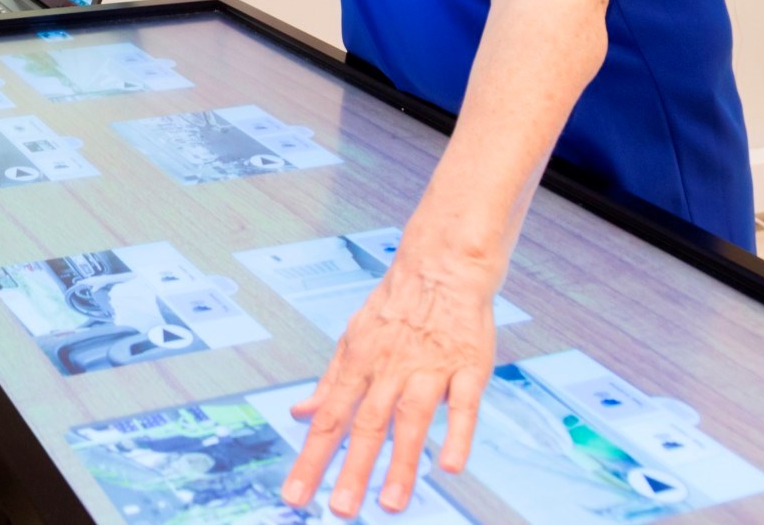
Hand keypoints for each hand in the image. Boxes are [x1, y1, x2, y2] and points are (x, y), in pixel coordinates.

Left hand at [280, 243, 502, 517]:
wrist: (442, 264)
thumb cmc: (396, 306)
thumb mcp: (353, 338)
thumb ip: (331, 382)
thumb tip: (300, 412)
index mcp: (359, 364)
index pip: (330, 418)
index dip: (311, 458)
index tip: (295, 496)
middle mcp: (390, 369)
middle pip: (368, 424)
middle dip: (353, 470)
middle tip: (340, 511)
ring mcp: (430, 368)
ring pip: (413, 419)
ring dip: (402, 463)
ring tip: (390, 504)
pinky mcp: (468, 367)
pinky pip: (463, 404)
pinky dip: (458, 434)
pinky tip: (451, 465)